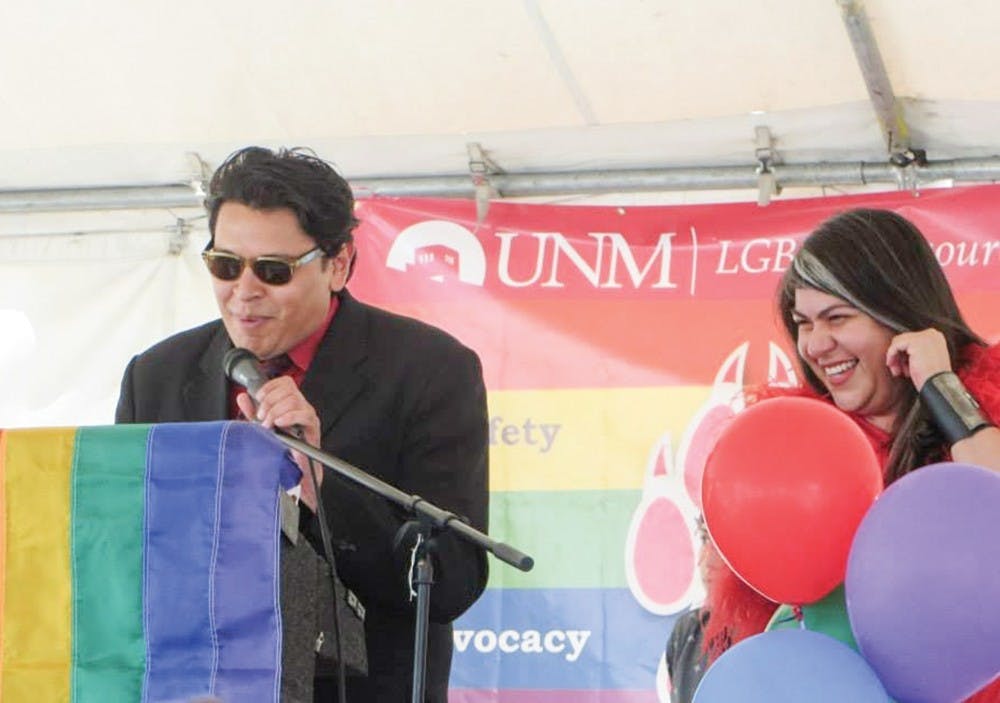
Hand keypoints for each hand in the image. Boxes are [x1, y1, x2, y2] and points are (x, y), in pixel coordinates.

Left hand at [236, 377, 321, 510]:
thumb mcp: (261, 426)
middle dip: (270, 402)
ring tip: (269, 424)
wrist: (294, 467)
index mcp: (289, 401)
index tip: (258, 399)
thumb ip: (251, 411)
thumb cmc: (280, 447)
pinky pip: (304, 414)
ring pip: (294, 400)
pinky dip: (289, 417)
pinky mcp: (312, 425)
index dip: (269, 387)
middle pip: (287, 389)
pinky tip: (280, 424)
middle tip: (262, 417)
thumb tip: (242, 397)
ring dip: (277, 411)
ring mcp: (307, 414)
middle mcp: (300, 405)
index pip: (283, 382)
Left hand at [885, 328, 952, 391]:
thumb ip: (915, 351)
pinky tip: (895, 368)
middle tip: (899, 370)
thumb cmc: (932, 378)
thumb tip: (899, 350)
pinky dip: (891, 356)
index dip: (903, 354)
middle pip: (904, 340)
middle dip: (898, 357)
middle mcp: (932, 334)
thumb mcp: (925, 360)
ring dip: (895, 358)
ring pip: (898, 342)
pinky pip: (895, 345)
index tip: (902, 367)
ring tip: (898, 371)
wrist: (937, 385)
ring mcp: (924, 336)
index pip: (911, 340)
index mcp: (936, 338)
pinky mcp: (916, 342)